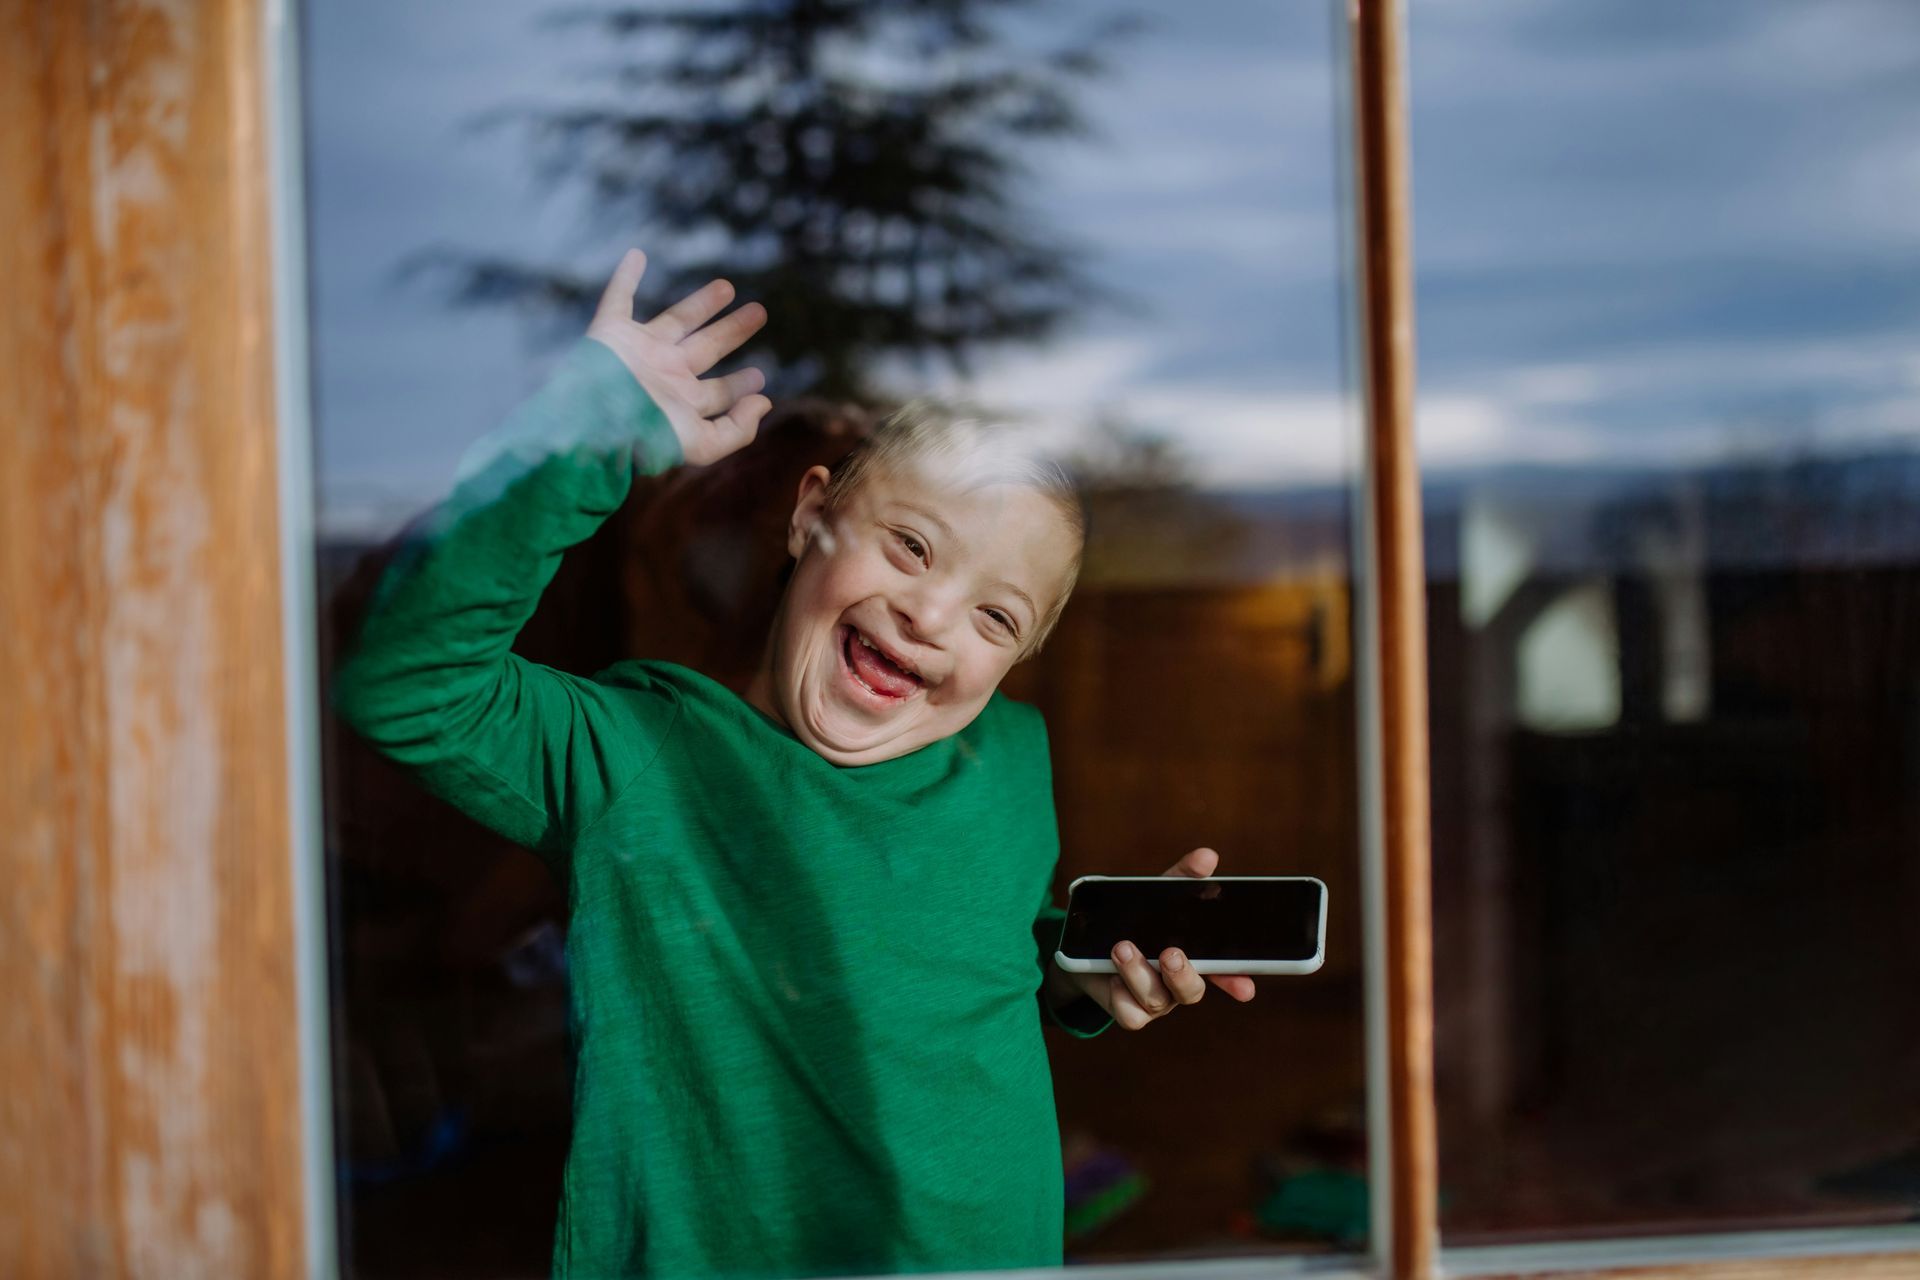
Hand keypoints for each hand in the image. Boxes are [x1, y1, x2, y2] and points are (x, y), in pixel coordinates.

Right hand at [585, 248, 771, 465]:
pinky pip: (618, 297)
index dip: (740, 385)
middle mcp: (665, 373)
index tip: (759, 377)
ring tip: (727, 286)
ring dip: (702, 302)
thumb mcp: (701, 444)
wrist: (593, 421)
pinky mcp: (611, 332)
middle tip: (759, 312)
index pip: (718, 391)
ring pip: (678, 319)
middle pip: (707, 347)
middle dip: (732, 330)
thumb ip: (737, 430)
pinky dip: (624, 276)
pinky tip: (637, 255)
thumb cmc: (646, 437)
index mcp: (682, 401)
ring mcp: (640, 350)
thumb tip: (764, 402)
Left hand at [1049, 847, 1257, 1030]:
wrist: (1089, 948)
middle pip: (1191, 991)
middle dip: (1182, 974)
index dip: (1236, 980)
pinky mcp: (1127, 1011)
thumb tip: (1207, 856)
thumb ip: (1183, 878)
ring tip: (1121, 948)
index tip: (1245, 987)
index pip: (1224, 972)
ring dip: (1139, 973)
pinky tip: (1111, 974)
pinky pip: (1130, 1015)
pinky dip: (1121, 994)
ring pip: (1157, 1000)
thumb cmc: (1136, 922)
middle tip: (1170, 953)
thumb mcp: (1158, 896)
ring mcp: (1154, 1001)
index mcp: (1194, 959)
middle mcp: (1177, 984)